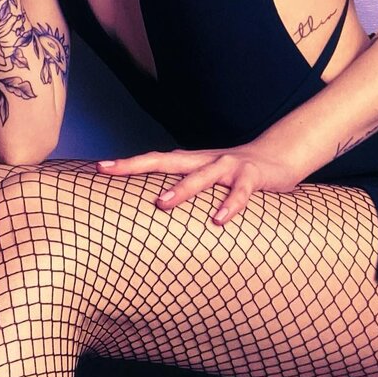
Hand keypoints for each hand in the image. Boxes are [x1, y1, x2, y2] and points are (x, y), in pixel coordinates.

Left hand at [95, 144, 302, 226]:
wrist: (278, 156)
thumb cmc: (235, 175)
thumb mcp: (207, 180)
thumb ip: (185, 191)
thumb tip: (154, 215)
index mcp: (191, 162)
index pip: (154, 160)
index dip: (127, 164)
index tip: (99, 167)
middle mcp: (205, 159)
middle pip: (167, 160)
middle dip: (138, 166)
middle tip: (110, 171)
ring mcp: (229, 166)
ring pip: (202, 175)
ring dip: (182, 188)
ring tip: (162, 203)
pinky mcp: (252, 176)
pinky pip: (239, 192)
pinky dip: (229, 204)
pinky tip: (218, 220)